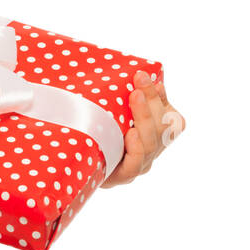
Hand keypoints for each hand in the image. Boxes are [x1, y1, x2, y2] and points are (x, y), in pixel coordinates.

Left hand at [101, 72, 185, 188]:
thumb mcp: (112, 109)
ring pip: (151, 143)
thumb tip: (142, 72)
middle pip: (163, 127)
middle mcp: (151, 150)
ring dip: (145, 116)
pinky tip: (131, 133)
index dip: (161, 98)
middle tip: (139, 78)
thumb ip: (130, 94)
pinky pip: (135, 164)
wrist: (76, 162)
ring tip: (135, 96)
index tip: (145, 76)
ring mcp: (139, 165)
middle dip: (152, 99)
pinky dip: (136, 147)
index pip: (173, 119)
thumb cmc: (96, 130)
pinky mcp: (122, 176)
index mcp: (155, 133)